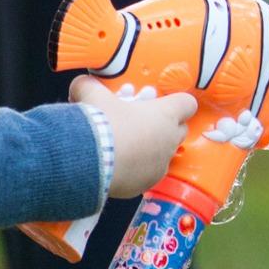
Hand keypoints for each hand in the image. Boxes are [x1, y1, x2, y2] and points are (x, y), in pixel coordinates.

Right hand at [71, 79, 197, 197]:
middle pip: (180, 129)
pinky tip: (119, 162)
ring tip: (127, 143)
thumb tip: (81, 85)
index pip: (187, 104)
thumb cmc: (101, 124)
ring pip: (164, 152)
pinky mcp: (148, 183)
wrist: (90, 161)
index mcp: (165, 114)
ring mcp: (161, 164)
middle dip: (164, 124)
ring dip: (150, 146)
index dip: (176, 102)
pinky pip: (149, 172)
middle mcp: (169, 140)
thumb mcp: (92, 95)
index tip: (163, 102)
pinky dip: (138, 168)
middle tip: (141, 121)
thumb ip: (90, 86)